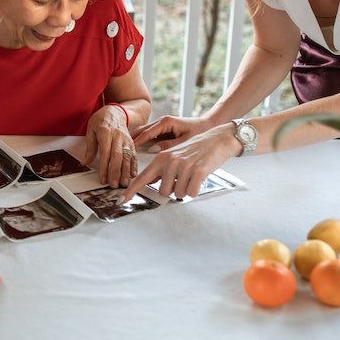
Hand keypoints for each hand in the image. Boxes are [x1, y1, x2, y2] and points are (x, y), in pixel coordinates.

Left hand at [82, 105, 136, 187]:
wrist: (115, 112)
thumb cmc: (101, 120)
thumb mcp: (90, 130)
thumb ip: (89, 148)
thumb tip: (84, 162)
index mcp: (106, 133)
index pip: (105, 153)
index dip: (104, 167)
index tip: (102, 178)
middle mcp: (118, 137)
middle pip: (117, 157)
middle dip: (116, 172)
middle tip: (113, 184)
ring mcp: (126, 140)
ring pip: (127, 157)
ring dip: (126, 172)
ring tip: (124, 183)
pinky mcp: (131, 143)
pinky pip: (133, 155)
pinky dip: (133, 165)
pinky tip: (133, 174)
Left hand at [122, 122, 240, 200]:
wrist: (218, 139)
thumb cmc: (196, 150)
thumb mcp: (174, 156)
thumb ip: (161, 169)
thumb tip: (150, 183)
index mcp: (161, 158)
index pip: (142, 178)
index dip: (131, 191)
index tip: (120, 201)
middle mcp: (170, 161)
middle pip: (164, 192)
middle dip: (174, 190)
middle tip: (183, 179)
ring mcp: (184, 166)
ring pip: (179, 194)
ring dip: (186, 190)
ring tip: (192, 176)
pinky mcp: (198, 171)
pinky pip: (191, 192)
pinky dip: (195, 190)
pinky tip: (199, 180)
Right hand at [131, 115, 215, 152]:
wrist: (209, 124)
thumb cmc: (200, 131)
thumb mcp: (185, 140)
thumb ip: (169, 145)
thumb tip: (153, 150)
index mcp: (165, 122)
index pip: (146, 132)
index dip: (136, 142)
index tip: (127, 149)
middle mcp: (161, 121)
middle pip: (141, 130)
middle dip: (130, 139)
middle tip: (120, 148)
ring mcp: (161, 125)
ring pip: (143, 132)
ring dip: (134, 139)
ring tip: (124, 149)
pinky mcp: (162, 129)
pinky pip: (148, 135)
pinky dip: (141, 141)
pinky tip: (135, 148)